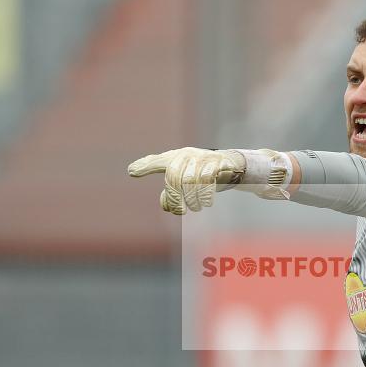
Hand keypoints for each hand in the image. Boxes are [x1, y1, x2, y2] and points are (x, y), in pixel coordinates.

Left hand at [127, 147, 245, 214]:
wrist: (233, 167)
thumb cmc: (205, 175)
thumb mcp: (187, 184)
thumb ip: (173, 193)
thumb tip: (166, 206)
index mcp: (177, 158)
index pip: (159, 161)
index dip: (145, 166)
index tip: (131, 172)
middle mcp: (187, 155)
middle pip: (174, 177)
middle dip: (176, 197)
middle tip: (181, 211)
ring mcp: (203, 157)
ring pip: (190, 180)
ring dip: (192, 198)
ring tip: (196, 208)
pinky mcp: (217, 162)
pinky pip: (207, 179)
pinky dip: (205, 194)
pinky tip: (207, 203)